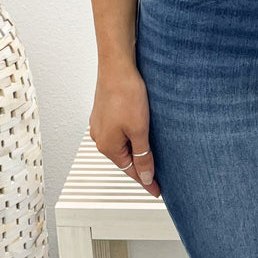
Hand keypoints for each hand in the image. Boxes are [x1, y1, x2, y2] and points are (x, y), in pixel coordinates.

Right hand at [89, 66, 161, 198]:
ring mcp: (100, 125)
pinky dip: (130, 139)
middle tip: (157, 178)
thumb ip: (143, 156)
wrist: (117, 67)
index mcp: (107, 146)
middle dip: (140, 168)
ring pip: (122, 145)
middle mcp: (100, 137)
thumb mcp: (139, 130)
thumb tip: (145, 176)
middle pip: (124, 160)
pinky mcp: (104, 113)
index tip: (156, 191)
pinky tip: (139, 137)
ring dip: (135, 152)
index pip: (130, 171)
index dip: (146, 182)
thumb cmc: (125, 94)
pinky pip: (119, 133)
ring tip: (150, 159)